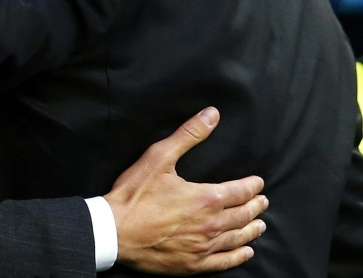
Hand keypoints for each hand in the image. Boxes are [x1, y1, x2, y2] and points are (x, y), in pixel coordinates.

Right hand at [106, 107, 267, 273]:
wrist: (114, 231)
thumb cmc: (134, 194)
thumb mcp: (159, 157)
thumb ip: (188, 134)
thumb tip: (211, 115)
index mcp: (206, 198)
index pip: (239, 191)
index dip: (251, 186)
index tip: (258, 183)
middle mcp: (211, 224)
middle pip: (242, 215)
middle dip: (255, 207)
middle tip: (262, 202)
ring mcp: (203, 247)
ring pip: (237, 238)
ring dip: (251, 230)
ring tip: (260, 225)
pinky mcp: (193, 264)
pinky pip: (224, 261)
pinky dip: (238, 256)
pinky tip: (245, 252)